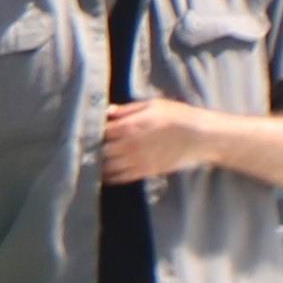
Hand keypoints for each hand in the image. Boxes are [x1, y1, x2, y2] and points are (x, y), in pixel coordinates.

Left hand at [93, 97, 214, 184]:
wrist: (199, 137)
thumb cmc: (177, 116)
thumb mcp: (153, 105)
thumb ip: (128, 110)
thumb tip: (108, 111)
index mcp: (130, 126)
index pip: (101, 131)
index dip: (92, 131)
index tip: (85, 130)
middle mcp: (130, 145)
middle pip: (101, 151)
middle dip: (91, 150)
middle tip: (83, 148)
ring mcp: (137, 161)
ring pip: (108, 167)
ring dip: (97, 165)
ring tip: (89, 162)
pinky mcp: (145, 172)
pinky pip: (121, 178)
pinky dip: (109, 177)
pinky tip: (102, 175)